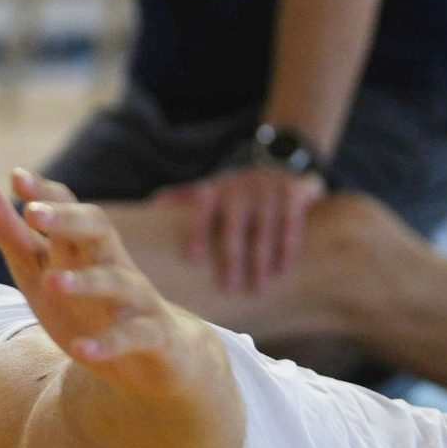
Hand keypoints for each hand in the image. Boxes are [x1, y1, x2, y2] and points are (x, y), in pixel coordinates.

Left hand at [0, 164, 193, 399]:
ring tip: (52, 282)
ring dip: (85, 281)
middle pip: (98, 230)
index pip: (68, 207)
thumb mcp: (36, 267)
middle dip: (68, 219)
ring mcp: (135, 300)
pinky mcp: (154, 337)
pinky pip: (134, 336)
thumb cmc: (85, 305)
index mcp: (81, 246)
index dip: (44, 192)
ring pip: (117, 281)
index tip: (16, 177)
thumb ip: (2, 227)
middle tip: (32, 213)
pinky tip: (82, 350)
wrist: (154, 359)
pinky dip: (109, 343)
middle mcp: (111, 264)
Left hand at [156, 166, 325, 294]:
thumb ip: (183, 197)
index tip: (192, 259)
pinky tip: (283, 268)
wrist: (278, 160)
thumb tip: (153, 206)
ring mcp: (267, 188)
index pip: (202, 210)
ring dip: (261, 258)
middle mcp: (240, 187)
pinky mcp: (293, 190)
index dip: (197, 232)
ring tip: (258, 287)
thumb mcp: (209, 188)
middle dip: (232, 256)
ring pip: (264, 226)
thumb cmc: (235, 189)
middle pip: (235, 224)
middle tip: (229, 287)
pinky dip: (288, 245)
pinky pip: (291, 221)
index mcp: (215, 189)